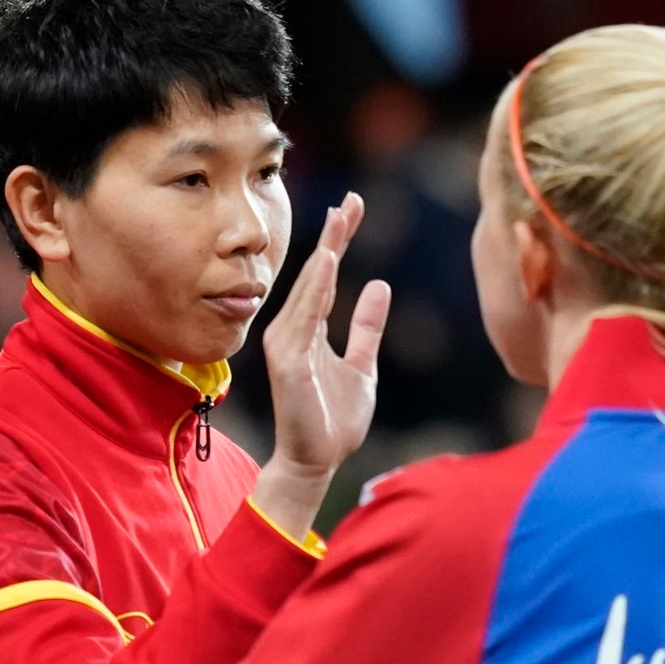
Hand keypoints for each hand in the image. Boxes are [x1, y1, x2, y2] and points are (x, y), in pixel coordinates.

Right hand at [252, 193, 391, 539]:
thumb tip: (377, 285)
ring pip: (308, 290)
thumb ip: (366, 328)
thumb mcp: (362, 366)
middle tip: (350, 201)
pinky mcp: (287, 362)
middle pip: (315, 275)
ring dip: (324, 254)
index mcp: (309, 329)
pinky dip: (314, 288)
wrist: (317, 462)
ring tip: (340, 220)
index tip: (352, 208)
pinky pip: (303, 318)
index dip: (339, 242)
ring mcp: (287, 344)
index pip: (326, 277)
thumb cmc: (333, 420)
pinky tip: (327, 263)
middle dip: (333, 237)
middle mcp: (292, 330)